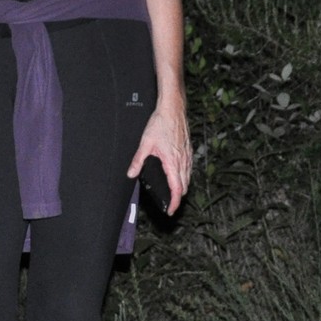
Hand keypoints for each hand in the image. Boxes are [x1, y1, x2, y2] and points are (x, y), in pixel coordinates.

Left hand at [126, 98, 190, 214]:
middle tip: (169, 203)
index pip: (176, 189)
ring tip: (173, 192)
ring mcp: (187, 155)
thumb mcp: (145, 143)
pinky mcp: (189, 150)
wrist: (173, 109)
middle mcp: (183, 161)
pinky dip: (185, 176)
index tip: (170, 211)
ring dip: (182, 187)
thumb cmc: (160, 124)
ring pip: (188, 178)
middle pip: (184, 186)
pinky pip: (189, 168)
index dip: (174, 203)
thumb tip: (131, 174)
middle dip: (178, 197)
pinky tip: (178, 174)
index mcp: (173, 162)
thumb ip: (138, 160)